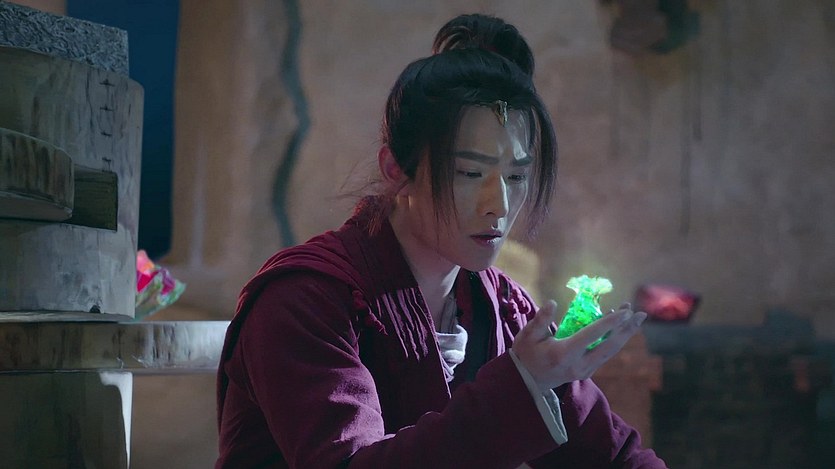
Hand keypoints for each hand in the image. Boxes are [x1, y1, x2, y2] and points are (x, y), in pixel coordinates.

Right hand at [511, 300, 645, 391]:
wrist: (527, 382)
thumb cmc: (526, 354)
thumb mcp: (527, 335)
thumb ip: (540, 319)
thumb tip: (553, 303)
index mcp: (564, 353)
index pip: (592, 336)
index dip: (609, 322)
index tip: (624, 311)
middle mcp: (578, 365)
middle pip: (610, 347)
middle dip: (627, 329)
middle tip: (641, 314)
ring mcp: (585, 371)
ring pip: (610, 352)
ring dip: (624, 334)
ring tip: (635, 317)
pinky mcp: (587, 372)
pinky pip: (605, 354)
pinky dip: (614, 340)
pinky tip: (619, 326)